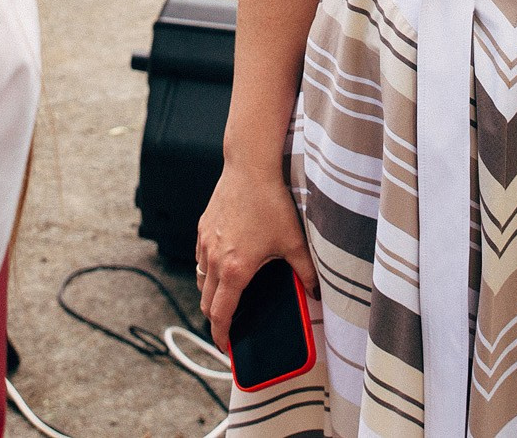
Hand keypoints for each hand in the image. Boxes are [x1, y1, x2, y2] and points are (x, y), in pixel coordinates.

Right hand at [195, 161, 317, 350]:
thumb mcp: (293, 242)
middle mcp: (214, 259)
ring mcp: (205, 243)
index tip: (225, 346)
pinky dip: (208, 272)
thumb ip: (305, 272)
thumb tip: (315, 291)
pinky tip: (222, 267)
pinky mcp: (203, 228)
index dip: (221, 335)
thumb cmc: (270, 203)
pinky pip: (201, 259)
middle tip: (228, 328)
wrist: (249, 168)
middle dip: (215, 319)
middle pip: (206, 302)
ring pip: (201, 281)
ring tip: (225, 300)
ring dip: (210, 296)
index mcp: (235, 270)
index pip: (220, 314)